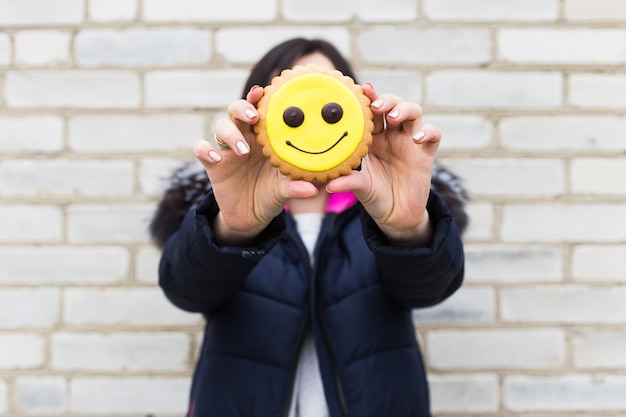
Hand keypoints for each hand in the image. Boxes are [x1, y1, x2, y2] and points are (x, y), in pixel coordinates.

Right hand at [194, 86, 317, 244]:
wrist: (251, 217)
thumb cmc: (272, 194)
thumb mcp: (284, 191)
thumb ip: (295, 187)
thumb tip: (311, 190)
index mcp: (264, 136)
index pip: (260, 109)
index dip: (259, 98)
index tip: (263, 92)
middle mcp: (245, 137)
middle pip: (237, 110)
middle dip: (243, 108)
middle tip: (254, 117)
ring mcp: (227, 149)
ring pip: (220, 126)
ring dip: (230, 133)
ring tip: (243, 150)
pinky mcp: (213, 164)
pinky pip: (201, 149)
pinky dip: (204, 149)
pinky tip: (215, 157)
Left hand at [326, 83, 440, 245]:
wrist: (397, 216)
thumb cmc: (376, 197)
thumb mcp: (361, 189)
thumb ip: (349, 183)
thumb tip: (329, 185)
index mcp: (373, 139)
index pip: (371, 112)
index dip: (368, 99)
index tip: (360, 90)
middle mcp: (392, 136)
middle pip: (393, 105)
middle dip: (386, 100)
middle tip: (376, 105)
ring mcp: (410, 143)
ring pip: (413, 113)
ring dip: (404, 110)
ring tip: (393, 117)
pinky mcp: (426, 154)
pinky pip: (434, 135)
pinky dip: (428, 131)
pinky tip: (417, 138)